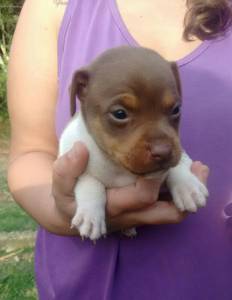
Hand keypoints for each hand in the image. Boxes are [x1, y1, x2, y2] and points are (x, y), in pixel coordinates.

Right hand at [52, 141, 208, 234]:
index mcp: (114, 206)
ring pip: (172, 211)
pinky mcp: (143, 207)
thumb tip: (80, 149)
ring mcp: (140, 213)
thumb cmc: (68, 197)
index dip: (153, 179)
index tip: (158, 158)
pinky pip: (167, 203)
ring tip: (200, 168)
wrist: (73, 214)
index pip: (142, 197)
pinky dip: (180, 190)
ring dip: (188, 192)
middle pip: (167, 213)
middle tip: (199, 167)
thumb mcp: (60, 185)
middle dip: (185, 193)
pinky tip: (186, 170)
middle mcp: (132, 214)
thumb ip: (66, 169)